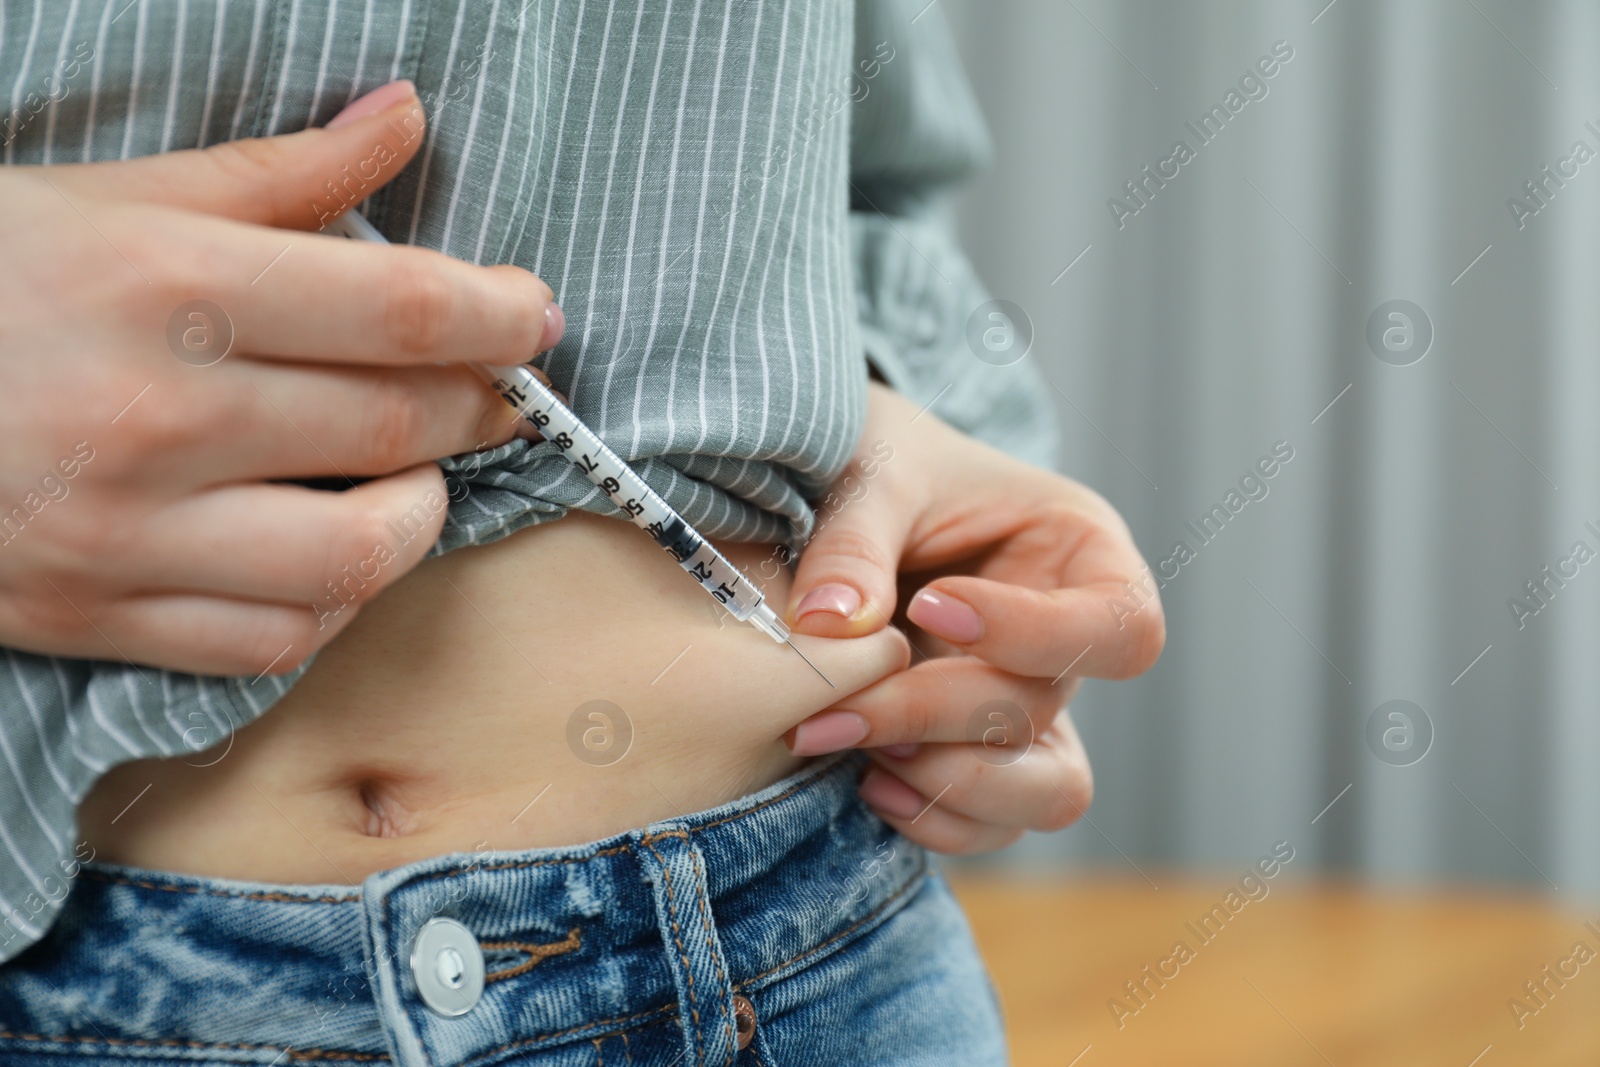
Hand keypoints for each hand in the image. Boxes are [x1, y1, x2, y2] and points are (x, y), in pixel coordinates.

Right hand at [0, 81, 562, 674]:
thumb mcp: (107, 199)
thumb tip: (405, 121)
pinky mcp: (98, 614)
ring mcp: (126, 529)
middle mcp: (157, 412)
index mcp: (167, 285)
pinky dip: (333, 604)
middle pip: (395, 422)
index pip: (399, 306)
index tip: (536, 317)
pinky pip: (271, 638)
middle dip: (478, 407)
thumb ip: (275, 173)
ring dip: (421, 516)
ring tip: (418, 478)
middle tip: (496, 392)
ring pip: (355, 555)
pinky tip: (335, 553)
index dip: (499, 314)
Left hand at [780, 381, 1165, 851]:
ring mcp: (1025, 708)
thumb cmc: (879, 461)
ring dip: (949, 784)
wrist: (834, 493)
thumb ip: (855, 541)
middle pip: (1046, 710)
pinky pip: (987, 823)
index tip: (929, 607)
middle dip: (937, 714)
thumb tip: (826, 627)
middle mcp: (1066, 642)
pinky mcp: (974, 754)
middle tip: (832, 709)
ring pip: (1047, 792)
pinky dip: (931, 817)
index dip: (1032, 636)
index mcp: (1080, 554)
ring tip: (855, 748)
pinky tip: (862, 781)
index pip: (1120, 627)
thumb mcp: (871, 471)